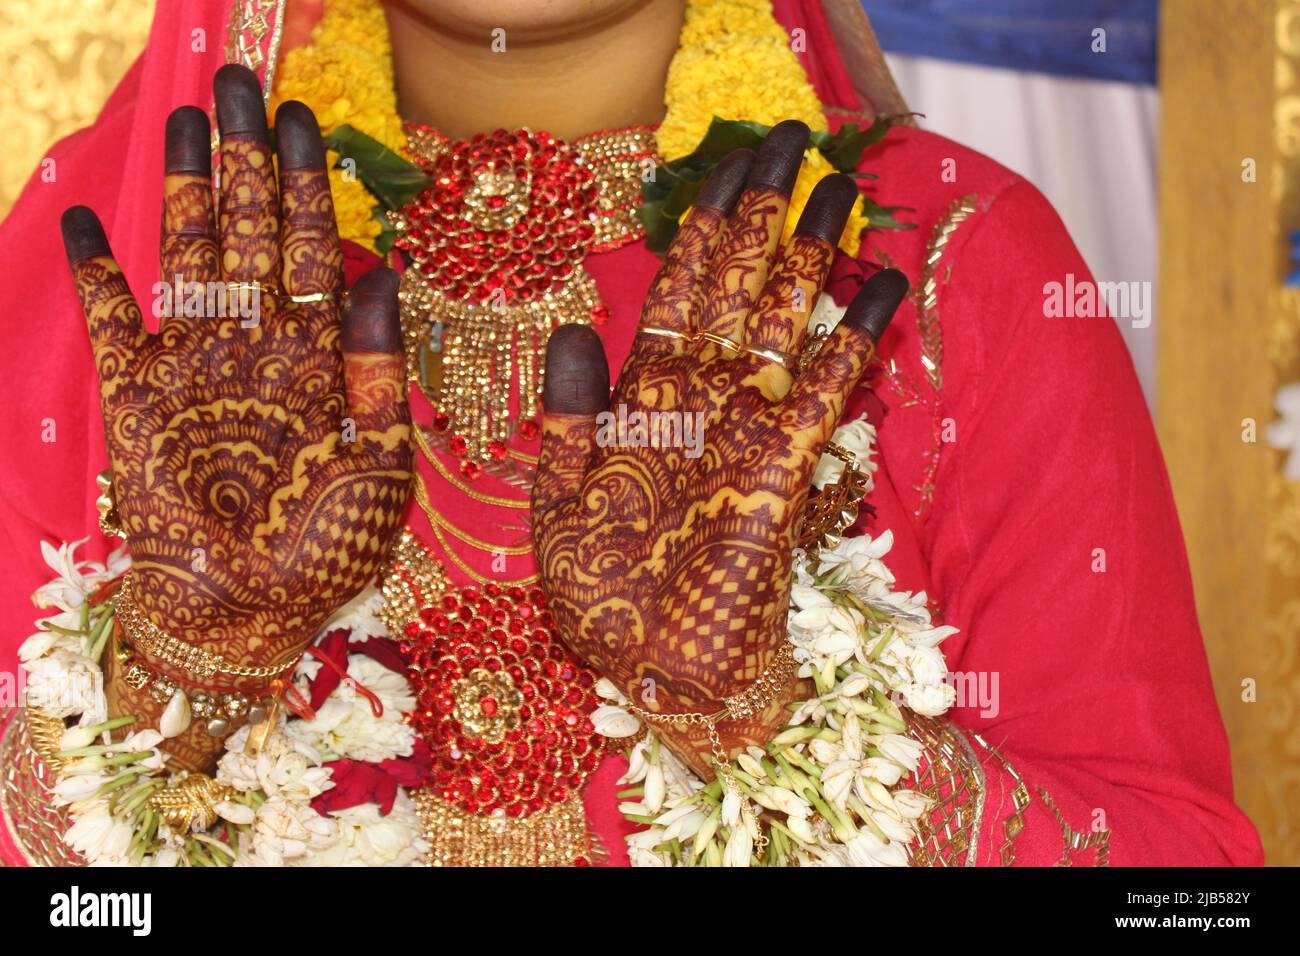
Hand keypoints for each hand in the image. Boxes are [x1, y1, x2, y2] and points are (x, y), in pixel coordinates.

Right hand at [61, 66, 411, 767]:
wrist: (248, 611)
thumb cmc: (326, 551)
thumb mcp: (380, 465)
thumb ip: (380, 375)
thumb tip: (381, 279)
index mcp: (322, 358)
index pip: (316, 252)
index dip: (311, 187)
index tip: (306, 122)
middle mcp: (259, 345)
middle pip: (254, 231)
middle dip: (250, 160)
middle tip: (242, 85)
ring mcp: (196, 363)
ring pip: (191, 254)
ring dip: (187, 187)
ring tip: (185, 119)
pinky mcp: (138, 394)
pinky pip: (113, 320)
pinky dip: (97, 273)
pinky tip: (86, 218)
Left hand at [531, 121, 907, 770]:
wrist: (656, 674)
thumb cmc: (601, 599)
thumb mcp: (557, 506)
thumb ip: (567, 419)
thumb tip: (573, 329)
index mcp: (640, 401)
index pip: (676, 290)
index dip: (699, 223)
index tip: (722, 161)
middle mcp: (698, 401)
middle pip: (736, 284)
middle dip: (763, 210)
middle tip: (794, 136)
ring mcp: (743, 430)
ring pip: (783, 321)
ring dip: (811, 254)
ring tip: (842, 188)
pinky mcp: (780, 471)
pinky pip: (822, 392)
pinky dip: (851, 340)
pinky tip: (876, 288)